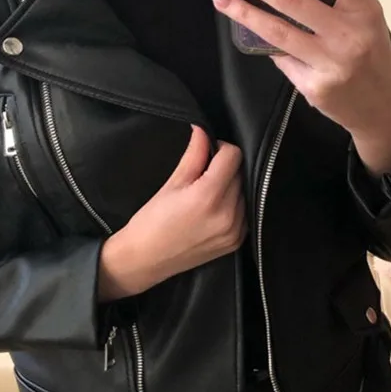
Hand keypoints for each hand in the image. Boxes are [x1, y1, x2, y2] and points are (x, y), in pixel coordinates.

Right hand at [97, 126, 245, 299]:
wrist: (145, 260)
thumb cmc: (152, 223)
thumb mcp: (172, 184)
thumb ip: (194, 155)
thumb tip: (203, 132)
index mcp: (208, 196)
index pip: (233, 156)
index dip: (220, 148)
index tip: (208, 152)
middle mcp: (227, 215)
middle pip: (240, 173)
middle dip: (224, 168)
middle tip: (202, 174)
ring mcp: (234, 230)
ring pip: (244, 191)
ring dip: (230, 186)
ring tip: (206, 194)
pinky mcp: (236, 241)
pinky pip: (245, 211)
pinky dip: (233, 204)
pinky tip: (213, 208)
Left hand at [210, 0, 390, 177]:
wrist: (382, 108)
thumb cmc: (370, 53)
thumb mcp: (366, 18)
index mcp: (365, 8)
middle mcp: (348, 34)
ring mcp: (330, 63)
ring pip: (276, 32)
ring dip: (244, 12)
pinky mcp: (314, 87)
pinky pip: (282, 59)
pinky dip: (267, 46)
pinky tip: (254, 35)